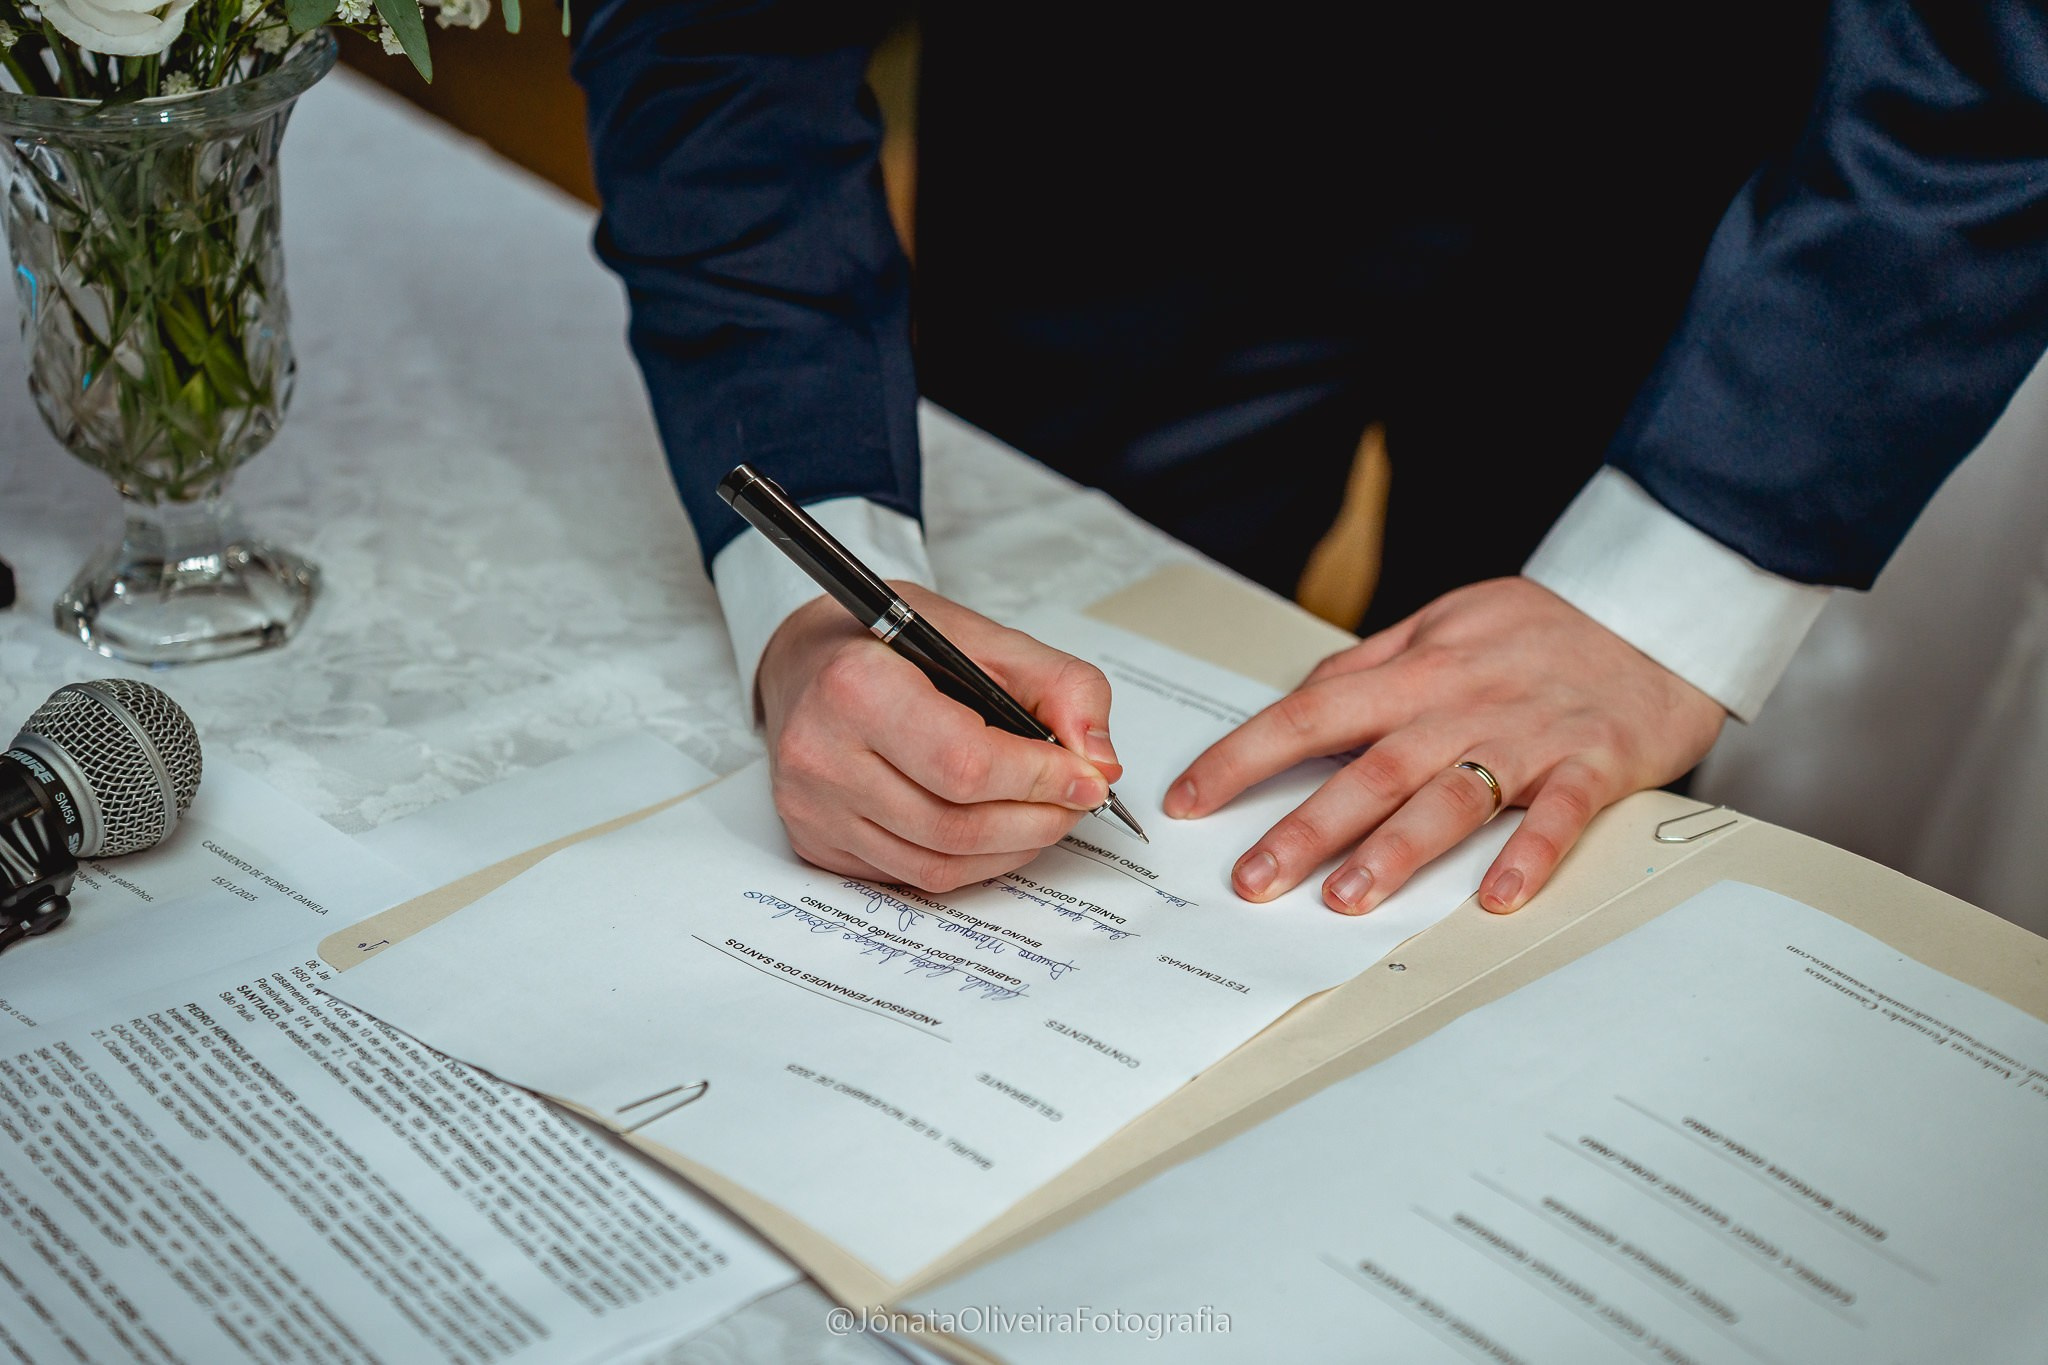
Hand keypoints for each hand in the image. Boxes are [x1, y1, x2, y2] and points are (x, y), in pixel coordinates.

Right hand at [758, 583, 1121, 892]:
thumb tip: (1099, 761)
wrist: (802, 662)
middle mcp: (821, 754)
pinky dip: (969, 862)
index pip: (965, 764)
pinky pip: (911, 876)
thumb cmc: (885, 644)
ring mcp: (812, 808)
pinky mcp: (814, 843)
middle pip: (955, 825)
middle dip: (1036, 820)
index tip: (1088, 778)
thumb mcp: (976, 634)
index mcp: (857, 687)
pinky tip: (993, 831)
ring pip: (937, 863)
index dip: (1039, 780)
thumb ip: (1056, 686)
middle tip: (1076, 801)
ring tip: (1043, 815)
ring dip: (1010, 848)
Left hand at [1163, 577, 1725, 914]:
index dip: (1243, 757)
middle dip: (1304, 827)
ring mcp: (1528, 736)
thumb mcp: (1443, 622)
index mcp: (1416, 670)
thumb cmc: (1541, 626)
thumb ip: (1374, 665)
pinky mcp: (1593, 763)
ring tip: (1344, 898)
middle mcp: (1461, 704)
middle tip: (1252, 880)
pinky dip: (1529, 854)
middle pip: (1369, 769)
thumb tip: (1303, 698)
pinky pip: (1558, 815)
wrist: (1658, 609)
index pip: (1309, 713)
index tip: (1189, 799)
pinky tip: (1496, 897)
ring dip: (1395, 851)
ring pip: (1450, 796)